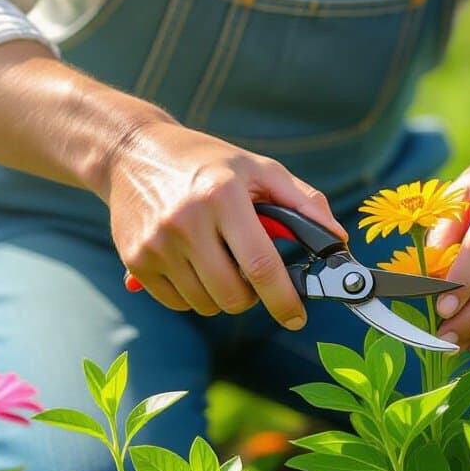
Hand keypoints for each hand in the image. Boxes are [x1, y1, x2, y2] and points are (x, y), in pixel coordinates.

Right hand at [102, 122, 343, 329]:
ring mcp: (157, 243)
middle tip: (252, 276)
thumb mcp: (258, 169)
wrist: (133, 153)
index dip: (283, 299)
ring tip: (220, 262)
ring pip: (206, 304)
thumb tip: (337, 239)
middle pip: (233, 296)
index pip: (260, 264)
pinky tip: (194, 265)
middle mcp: (186, 221)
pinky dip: (194, 296)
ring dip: (222, 296)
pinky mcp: (136, 260)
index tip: (297, 317)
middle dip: (253, 297)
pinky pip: (178, 303)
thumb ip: (303, 202)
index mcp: (222, 195)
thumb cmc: (206, 163)